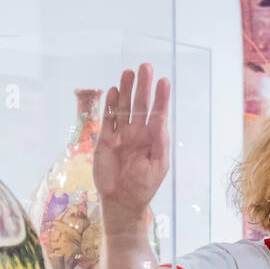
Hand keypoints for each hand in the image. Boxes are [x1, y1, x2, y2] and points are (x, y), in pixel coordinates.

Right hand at [93, 63, 170, 221]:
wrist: (121, 201)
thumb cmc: (143, 185)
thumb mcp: (158, 164)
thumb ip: (159, 140)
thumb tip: (160, 119)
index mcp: (153, 138)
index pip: (158, 113)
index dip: (161, 97)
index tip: (164, 81)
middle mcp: (137, 133)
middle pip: (140, 104)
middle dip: (143, 86)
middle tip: (145, 67)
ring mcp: (121, 135)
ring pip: (124, 108)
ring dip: (127, 90)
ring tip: (129, 72)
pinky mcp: (105, 140)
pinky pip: (107, 119)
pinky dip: (110, 105)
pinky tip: (114, 91)